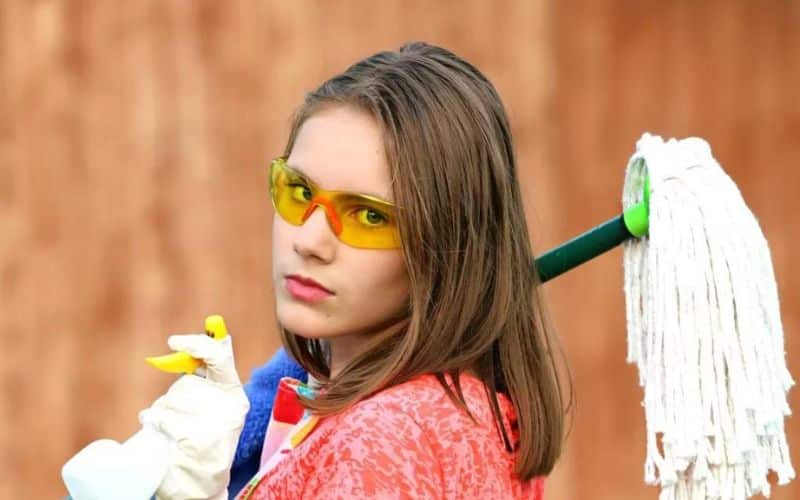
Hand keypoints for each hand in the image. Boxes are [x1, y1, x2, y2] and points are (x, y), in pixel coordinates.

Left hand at [140, 333, 249, 499]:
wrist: (200, 485)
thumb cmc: (201, 440)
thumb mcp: (209, 407)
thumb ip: (202, 379)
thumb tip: (183, 346)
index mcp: (234, 395)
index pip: (220, 357)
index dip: (197, 345)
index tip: (174, 341)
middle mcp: (230, 408)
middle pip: (187, 384)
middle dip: (174, 397)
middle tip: (176, 414)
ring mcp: (214, 425)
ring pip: (171, 401)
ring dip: (161, 412)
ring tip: (170, 430)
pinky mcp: (196, 440)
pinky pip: (164, 419)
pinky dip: (156, 424)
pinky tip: (162, 435)